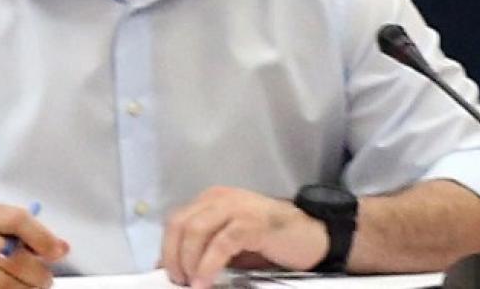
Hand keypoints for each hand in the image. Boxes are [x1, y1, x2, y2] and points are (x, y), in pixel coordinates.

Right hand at [0, 204, 69, 288]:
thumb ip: (32, 232)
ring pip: (4, 285)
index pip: (17, 220)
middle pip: (16, 260)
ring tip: (30, 288)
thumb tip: (62, 248)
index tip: (58, 252)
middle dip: (38, 275)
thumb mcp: (0, 225)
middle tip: (44, 280)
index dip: (42, 237)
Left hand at [160, 186, 327, 288]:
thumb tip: (177, 268)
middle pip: (180, 224)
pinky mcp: (252, 222)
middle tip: (179, 281)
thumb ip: (205, 249)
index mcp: (211, 201)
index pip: (177, 221)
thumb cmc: (272, 242)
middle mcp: (220, 199)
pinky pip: (221, 243)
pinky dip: (208, 265)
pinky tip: (205, 281)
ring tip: (192, 284)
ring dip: (188, 262)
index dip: (166, 249)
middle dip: (173, 256)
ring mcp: (236, 208)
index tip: (165, 273)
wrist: (314, 236)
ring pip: (196, 230)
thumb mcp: (231, 245)